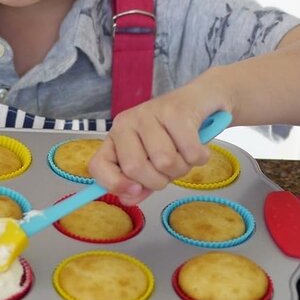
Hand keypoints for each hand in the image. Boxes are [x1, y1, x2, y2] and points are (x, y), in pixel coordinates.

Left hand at [88, 89, 223, 203]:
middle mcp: (127, 123)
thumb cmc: (171, 135)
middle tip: (170, 170)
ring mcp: (149, 114)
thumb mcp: (150, 161)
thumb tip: (128, 198)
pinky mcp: (176, 112)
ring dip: (182, 168)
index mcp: (115, 137)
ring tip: (185, 155)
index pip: (98, 166)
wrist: (198, 101)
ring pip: (165, 162)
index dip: (115, 184)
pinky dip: (200, 157)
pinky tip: (199, 146)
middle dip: (159, 180)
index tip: (137, 190)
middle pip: (135, 169)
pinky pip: (190, 153)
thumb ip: (138, 184)